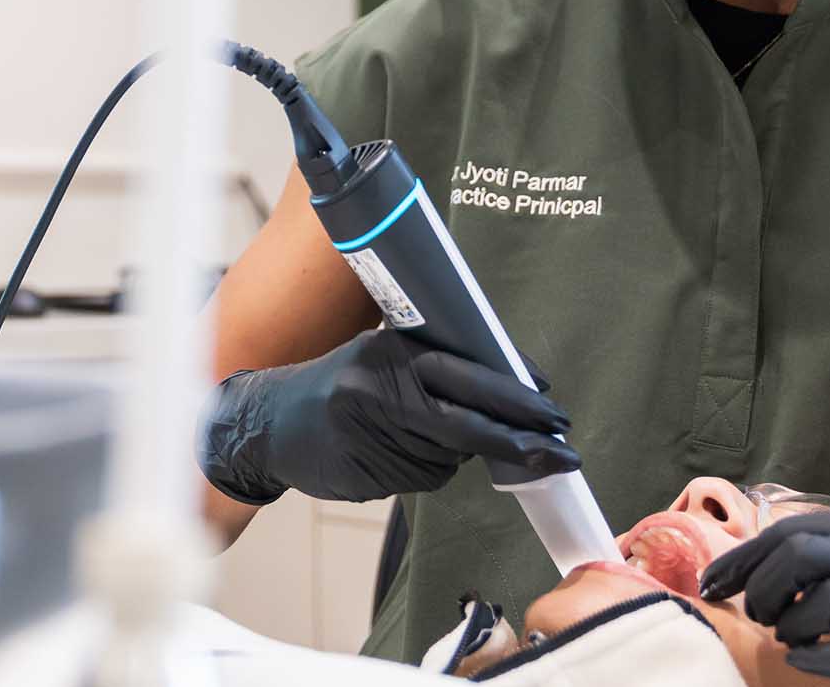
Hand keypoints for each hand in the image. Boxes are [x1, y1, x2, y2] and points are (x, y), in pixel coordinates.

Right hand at [195, 328, 579, 503]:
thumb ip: (436, 366)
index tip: (552, 409)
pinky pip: (423, 478)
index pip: (467, 375)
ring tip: (426, 434)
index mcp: (391, 352)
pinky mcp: (365, 474)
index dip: (514, 396)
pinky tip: (403, 453)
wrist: (270, 423)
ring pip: (447, 457)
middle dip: (519, 440)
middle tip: (560, 452)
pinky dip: (429, 468)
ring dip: (460, 453)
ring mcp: (371, 436)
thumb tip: (509, 386)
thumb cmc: (341, 381)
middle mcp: (379, 391)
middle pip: (466, 424)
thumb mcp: (383, 353)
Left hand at [698, 505, 829, 686]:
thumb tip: (800, 565)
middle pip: (796, 553)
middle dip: (758, 584)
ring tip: (784, 637)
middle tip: (748, 611)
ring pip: (821, 601)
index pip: (793, 529)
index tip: (712, 580)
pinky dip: (823, 660)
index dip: (744, 555)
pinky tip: (808, 663)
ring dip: (789, 624)